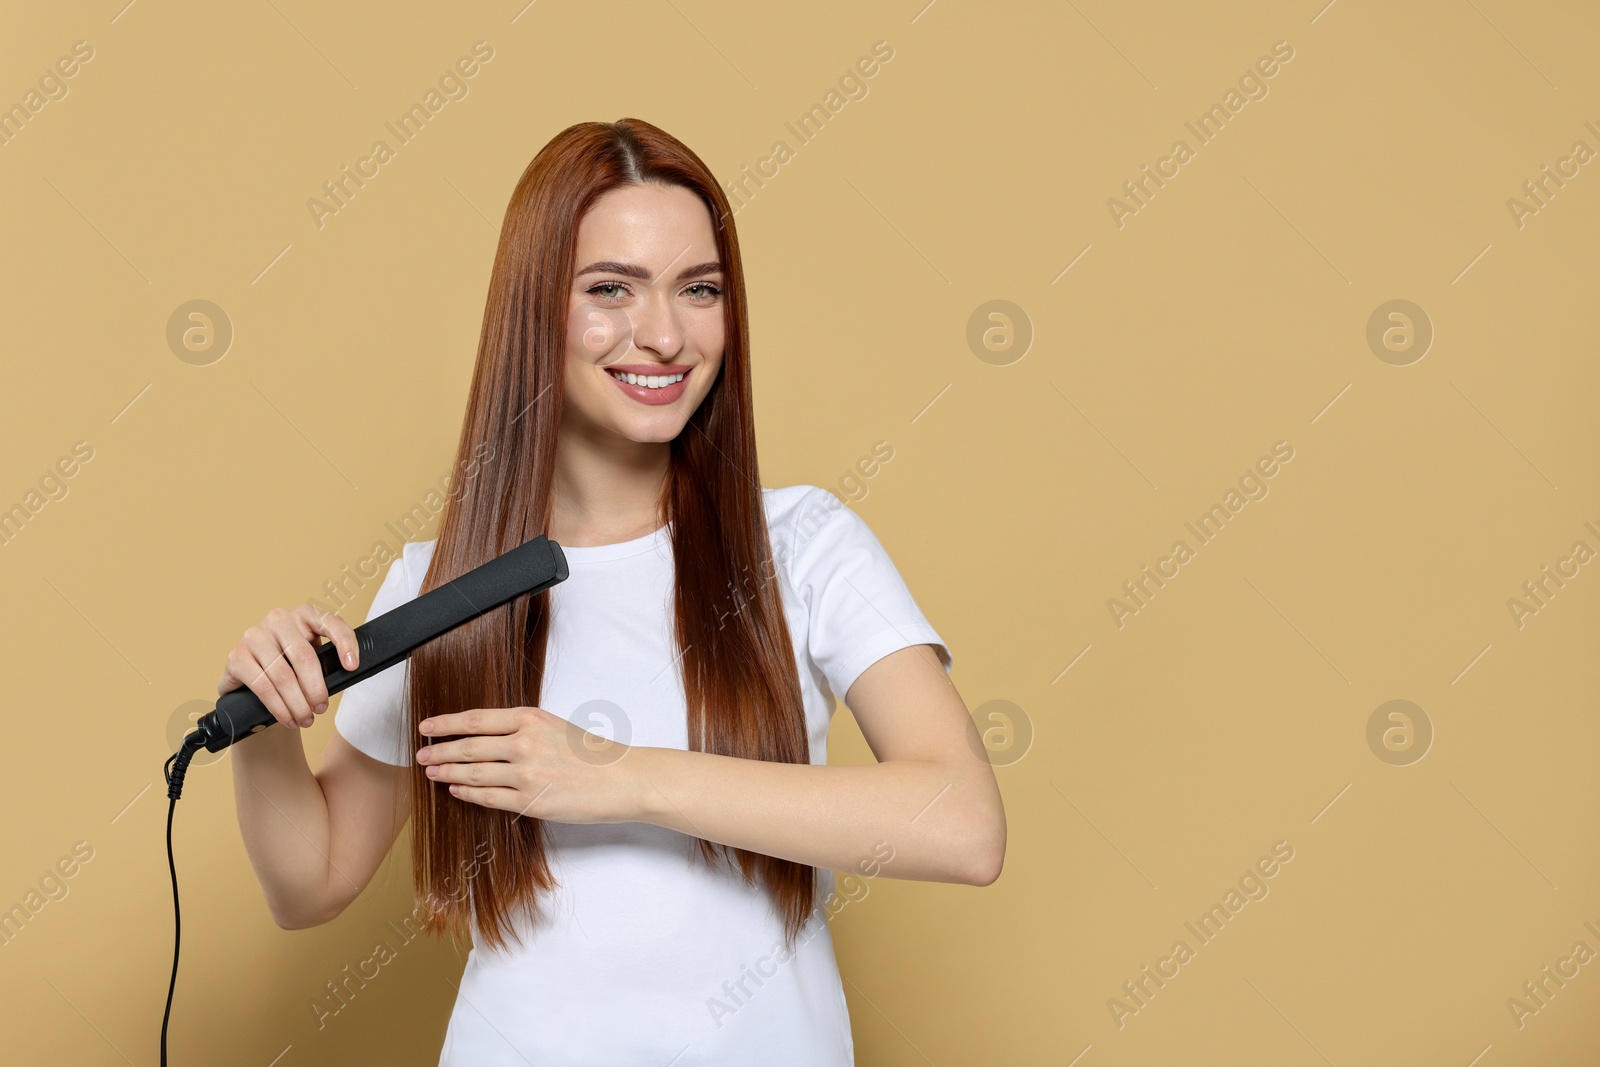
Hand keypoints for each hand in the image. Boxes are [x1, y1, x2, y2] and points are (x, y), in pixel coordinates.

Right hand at [219, 604, 359, 728]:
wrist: (250, 682)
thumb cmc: (289, 668)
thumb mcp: (312, 658)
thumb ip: (327, 659)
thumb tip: (347, 673)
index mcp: (304, 615)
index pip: (331, 622)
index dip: (345, 643)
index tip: (352, 667)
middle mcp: (278, 620)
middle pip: (304, 656)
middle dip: (316, 689)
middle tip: (321, 708)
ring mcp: (254, 636)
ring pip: (283, 676)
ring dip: (297, 704)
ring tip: (305, 719)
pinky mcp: (236, 656)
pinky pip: (262, 686)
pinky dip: (278, 707)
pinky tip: (287, 718)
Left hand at [415, 706, 639, 824]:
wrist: (622, 779)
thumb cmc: (593, 754)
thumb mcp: (555, 727)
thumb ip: (522, 729)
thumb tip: (486, 737)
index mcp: (530, 719)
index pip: (476, 720)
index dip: (446, 724)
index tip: (426, 727)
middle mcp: (524, 743)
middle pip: (469, 747)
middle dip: (440, 751)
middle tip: (421, 754)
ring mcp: (526, 774)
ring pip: (473, 773)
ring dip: (447, 773)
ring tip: (431, 773)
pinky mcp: (530, 801)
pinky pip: (489, 797)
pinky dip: (468, 793)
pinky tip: (456, 790)